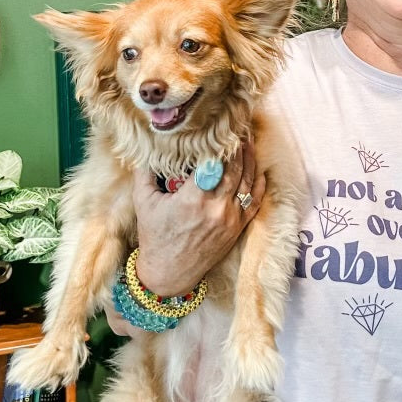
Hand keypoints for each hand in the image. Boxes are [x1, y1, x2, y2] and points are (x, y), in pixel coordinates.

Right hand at [132, 142, 265, 297]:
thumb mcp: (143, 202)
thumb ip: (145, 172)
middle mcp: (216, 208)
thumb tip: (146, 147)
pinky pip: (254, 201)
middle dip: (238, 147)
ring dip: (249, 160)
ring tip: (248, 142)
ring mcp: (230, 219)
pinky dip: (258, 184)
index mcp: (193, 199)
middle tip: (238, 129)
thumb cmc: (154, 236)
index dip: (220, 144)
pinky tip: (258, 169)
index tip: (221, 128)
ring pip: (247, 182)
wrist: (168, 272)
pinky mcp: (237, 228)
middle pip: (235, 169)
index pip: (214, 162)